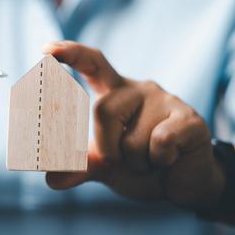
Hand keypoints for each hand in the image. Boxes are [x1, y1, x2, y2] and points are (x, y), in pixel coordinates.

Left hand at [42, 41, 223, 209]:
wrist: (184, 184)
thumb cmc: (142, 166)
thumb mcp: (107, 166)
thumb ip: (81, 167)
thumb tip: (51, 179)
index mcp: (115, 94)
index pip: (93, 63)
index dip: (70, 54)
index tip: (46, 50)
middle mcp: (139, 89)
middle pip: (102, 110)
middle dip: (108, 147)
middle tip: (127, 159)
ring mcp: (166, 100)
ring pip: (131, 137)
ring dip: (137, 162)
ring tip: (153, 160)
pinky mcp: (189, 118)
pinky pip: (160, 142)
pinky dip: (161, 161)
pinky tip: (171, 158)